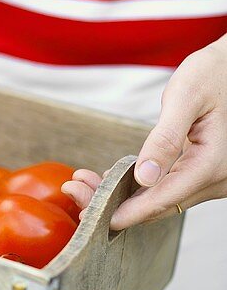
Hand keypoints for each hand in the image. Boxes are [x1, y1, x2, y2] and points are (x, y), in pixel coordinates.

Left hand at [62, 37, 226, 229]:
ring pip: (164, 199)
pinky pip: (171, 187)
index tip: (95, 215)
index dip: (127, 212)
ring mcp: (213, 178)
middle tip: (75, 193)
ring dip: (126, 196)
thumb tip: (143, 176)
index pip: (164, 200)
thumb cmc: (214, 74)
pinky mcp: (205, 172)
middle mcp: (218, 179)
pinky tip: (114, 178)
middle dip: (116, 204)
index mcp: (213, 164)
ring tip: (85, 183)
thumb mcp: (186, 97)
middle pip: (160, 204)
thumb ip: (166, 137)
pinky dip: (141, 187)